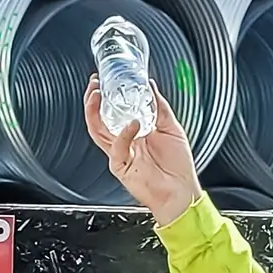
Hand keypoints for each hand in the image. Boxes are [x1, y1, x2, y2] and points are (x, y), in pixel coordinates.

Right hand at [84, 77, 202, 227]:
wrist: (181, 192)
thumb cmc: (178, 167)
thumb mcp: (172, 127)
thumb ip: (159, 107)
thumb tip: (150, 86)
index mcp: (134, 132)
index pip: (113, 111)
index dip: (106, 96)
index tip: (105, 80)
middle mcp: (124, 142)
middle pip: (97, 120)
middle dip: (91, 101)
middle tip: (94, 85)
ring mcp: (121, 154)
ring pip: (97, 131)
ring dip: (95, 112)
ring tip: (99, 96)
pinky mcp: (121, 167)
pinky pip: (117, 148)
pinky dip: (124, 134)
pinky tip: (133, 124)